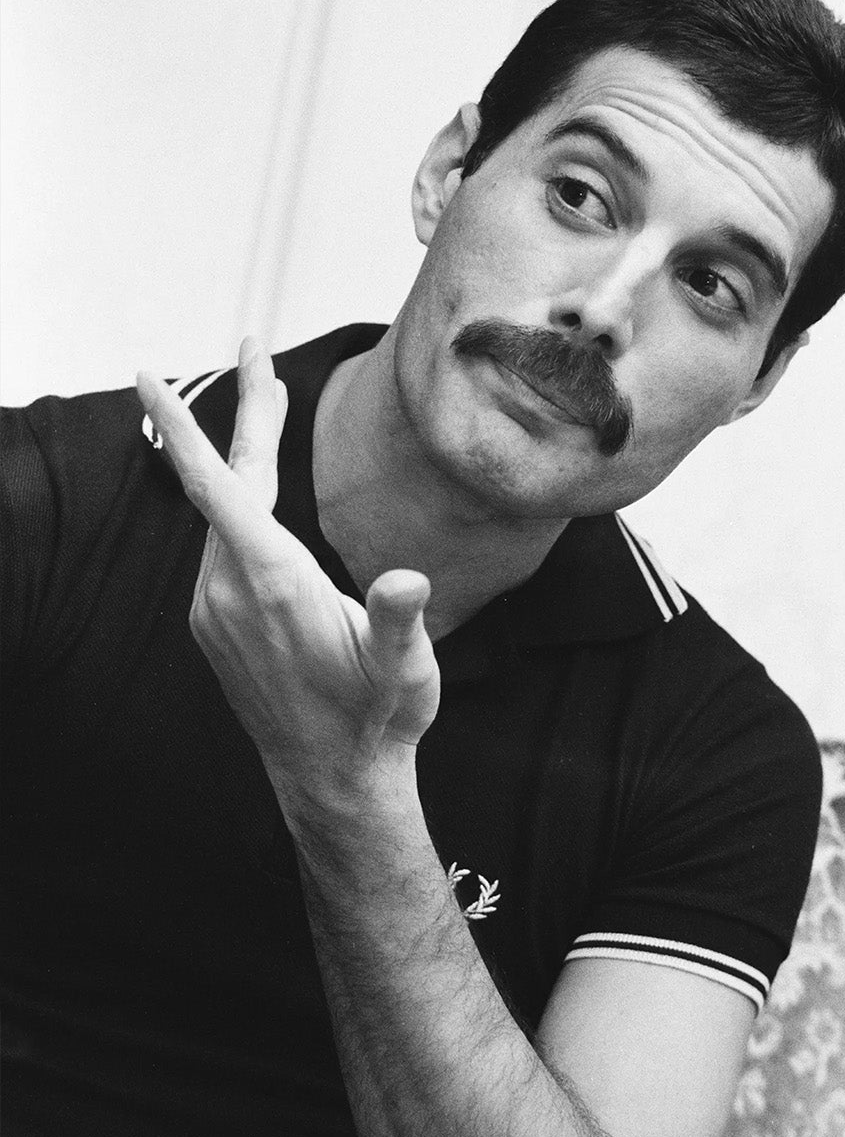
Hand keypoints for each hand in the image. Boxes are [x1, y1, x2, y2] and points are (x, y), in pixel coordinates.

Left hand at [136, 339, 440, 815]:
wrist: (334, 782)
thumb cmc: (377, 719)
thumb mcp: (404, 670)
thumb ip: (399, 620)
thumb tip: (406, 579)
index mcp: (270, 582)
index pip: (216, 486)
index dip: (182, 426)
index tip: (147, 374)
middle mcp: (227, 590)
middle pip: (225, 482)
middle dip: (245, 415)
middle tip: (256, 354)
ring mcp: (213, 609)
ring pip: (221, 514)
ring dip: (242, 462)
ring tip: (269, 410)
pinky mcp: (213, 625)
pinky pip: (217, 546)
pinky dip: (234, 506)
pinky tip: (254, 501)